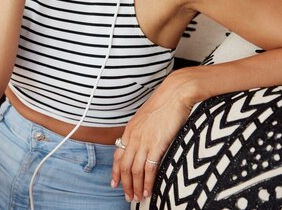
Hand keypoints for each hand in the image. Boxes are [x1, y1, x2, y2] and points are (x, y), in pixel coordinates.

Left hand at [111, 72, 194, 202]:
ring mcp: (144, 141)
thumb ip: (143, 130)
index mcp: (130, 130)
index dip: (116, 171)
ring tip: (137, 197)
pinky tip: (148, 190)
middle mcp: (133, 137)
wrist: (175, 92)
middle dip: (125, 183)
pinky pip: (149, 168)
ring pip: (135, 170)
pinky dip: (147, 182)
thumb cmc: (165, 103)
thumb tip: (145, 140)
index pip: (118, 155)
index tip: (114, 183)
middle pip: (124, 166)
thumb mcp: (148, 117)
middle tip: (127, 196)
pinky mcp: (157, 144)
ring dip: (135, 186)